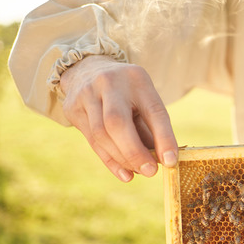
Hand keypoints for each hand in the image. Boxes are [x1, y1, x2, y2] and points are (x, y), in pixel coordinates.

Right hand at [60, 55, 177, 181]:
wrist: (88, 69)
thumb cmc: (127, 92)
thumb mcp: (144, 99)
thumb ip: (152, 127)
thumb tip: (163, 161)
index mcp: (137, 78)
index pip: (153, 110)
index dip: (163, 138)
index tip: (170, 161)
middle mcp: (109, 83)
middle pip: (117, 123)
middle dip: (135, 152)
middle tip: (151, 171)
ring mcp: (87, 94)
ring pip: (101, 134)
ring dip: (122, 158)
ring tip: (139, 171)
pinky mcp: (73, 108)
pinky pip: (92, 141)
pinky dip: (110, 161)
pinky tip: (125, 174)